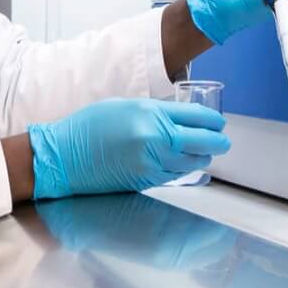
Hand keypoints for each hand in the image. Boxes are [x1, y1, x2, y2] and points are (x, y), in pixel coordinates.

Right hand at [26, 99, 231, 199]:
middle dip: (218, 142)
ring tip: (206, 152)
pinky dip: (185, 169)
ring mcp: (152, 164)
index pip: (196, 117)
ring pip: (193, 162)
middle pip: (203, 142)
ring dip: (203, 157)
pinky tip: (185, 164)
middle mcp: (155, 140)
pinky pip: (177, 175)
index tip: (219, 123)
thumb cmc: (88, 128)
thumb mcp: (125, 106)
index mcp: (150, 114)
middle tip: (223, 141)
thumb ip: (156, 112)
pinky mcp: (147, 181)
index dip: (213, 121)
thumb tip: (182, 119)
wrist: (64, 157)